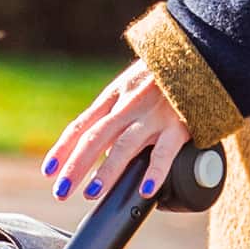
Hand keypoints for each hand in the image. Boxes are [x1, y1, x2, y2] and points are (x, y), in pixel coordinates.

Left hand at [45, 59, 189, 202]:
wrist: (200, 55)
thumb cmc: (163, 77)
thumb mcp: (131, 87)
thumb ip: (115, 114)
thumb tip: (100, 151)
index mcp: (114, 97)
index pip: (81, 125)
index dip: (63, 149)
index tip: (48, 171)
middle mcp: (128, 106)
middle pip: (95, 137)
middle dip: (75, 166)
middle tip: (60, 191)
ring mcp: (152, 116)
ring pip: (123, 145)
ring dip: (106, 171)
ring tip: (92, 193)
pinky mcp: (179, 125)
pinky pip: (164, 153)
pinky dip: (154, 173)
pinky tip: (145, 190)